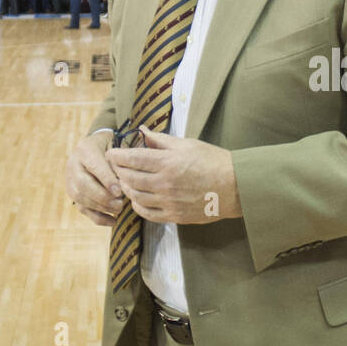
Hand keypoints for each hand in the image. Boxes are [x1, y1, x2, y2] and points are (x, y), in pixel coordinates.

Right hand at [65, 130, 123, 226]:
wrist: (98, 146)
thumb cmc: (113, 147)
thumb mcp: (117, 147)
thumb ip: (120, 161)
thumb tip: (128, 179)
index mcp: (85, 149)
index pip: (93, 166)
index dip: (106, 180)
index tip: (119, 191)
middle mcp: (73, 164)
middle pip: (82, 184)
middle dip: (102, 197)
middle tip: (120, 204)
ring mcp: (70, 179)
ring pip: (80, 198)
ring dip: (100, 207)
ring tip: (118, 210)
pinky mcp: (73, 193)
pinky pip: (82, 208)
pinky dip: (98, 217)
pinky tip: (113, 220)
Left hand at [105, 130, 241, 223]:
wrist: (235, 186)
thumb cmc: (213, 161)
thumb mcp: (188, 144)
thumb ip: (162, 139)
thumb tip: (142, 130)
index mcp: (168, 162)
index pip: (132, 158)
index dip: (117, 156)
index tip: (111, 153)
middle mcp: (165, 183)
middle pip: (129, 178)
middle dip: (118, 171)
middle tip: (116, 167)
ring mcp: (169, 201)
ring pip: (135, 196)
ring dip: (126, 188)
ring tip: (125, 181)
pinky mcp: (174, 216)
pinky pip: (147, 213)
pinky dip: (137, 205)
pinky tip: (138, 198)